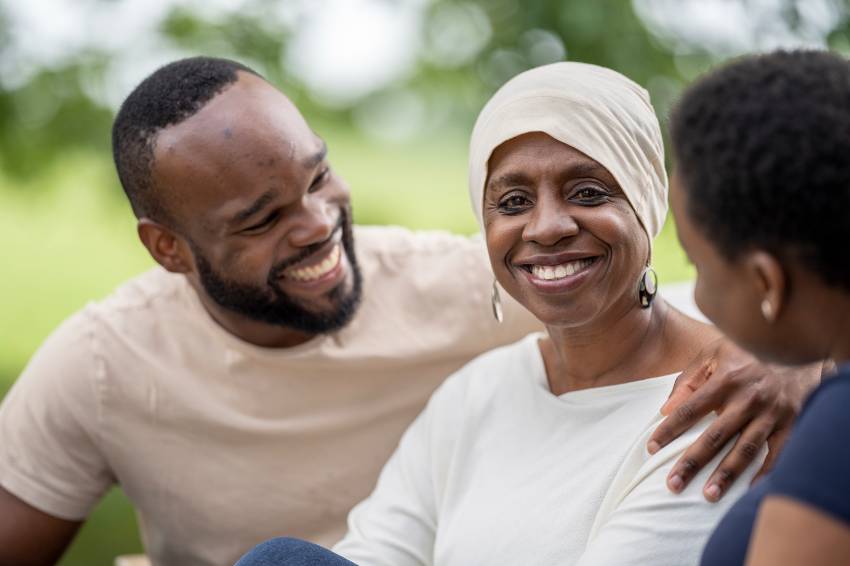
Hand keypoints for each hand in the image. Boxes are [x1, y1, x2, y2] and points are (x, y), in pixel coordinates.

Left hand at [647, 337, 822, 501]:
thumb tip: (664, 409)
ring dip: (727, 475)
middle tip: (672, 484)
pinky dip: (765, 474)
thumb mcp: (714, 353)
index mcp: (725, 379)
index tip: (651, 449)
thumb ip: (688, 380)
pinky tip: (749, 491)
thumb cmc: (748, 353)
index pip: (689, 409)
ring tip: (708, 495)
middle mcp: (748, 398)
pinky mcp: (793, 423)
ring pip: (746, 450)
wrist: (801, 351)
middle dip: (692, 462)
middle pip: (715, 436)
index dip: (668, 430)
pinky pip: (778, 454)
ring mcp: (772, 413)